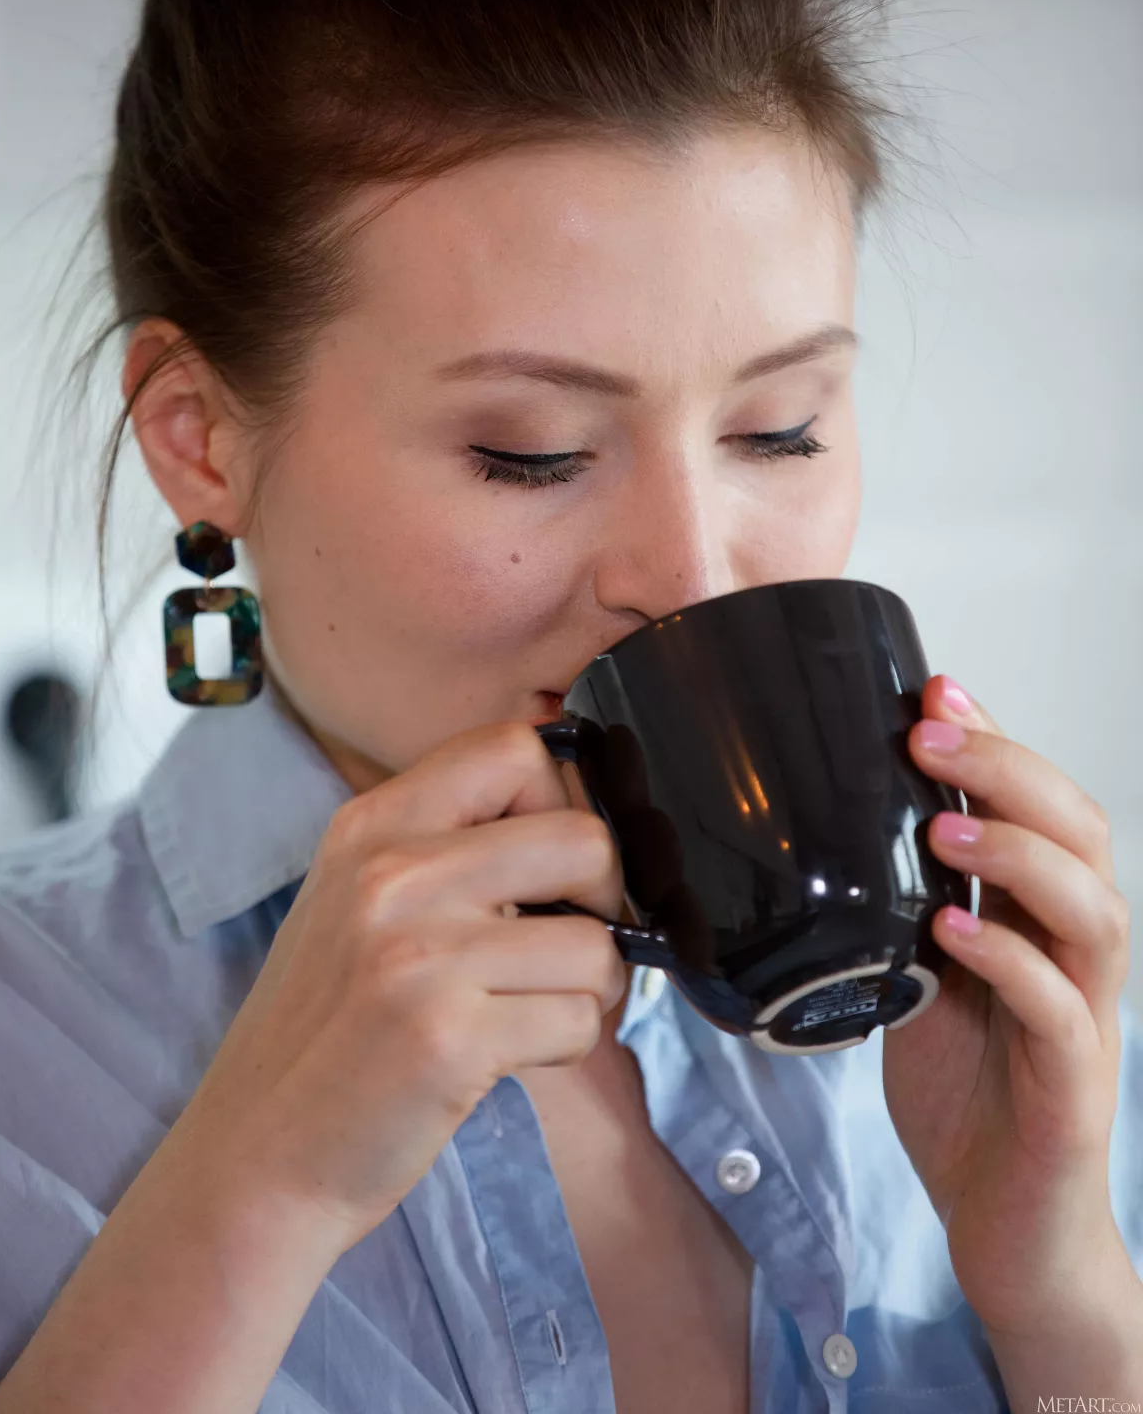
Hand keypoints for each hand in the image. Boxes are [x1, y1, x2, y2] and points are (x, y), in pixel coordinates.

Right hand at [175, 721, 627, 1248]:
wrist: (255, 1155)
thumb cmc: (324, 1029)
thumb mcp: (356, 897)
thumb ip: (444, 844)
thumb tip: (577, 823)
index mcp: (371, 825)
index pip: (515, 746)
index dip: (560, 801)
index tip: (547, 866)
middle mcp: (393, 874)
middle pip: (583, 838)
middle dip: (603, 899)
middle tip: (566, 945)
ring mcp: (421, 956)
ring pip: (597, 944)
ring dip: (591, 990)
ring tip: (533, 1012)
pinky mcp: (450, 1039)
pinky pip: (579, 1021)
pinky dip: (568, 1047)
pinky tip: (508, 1058)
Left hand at [882, 674, 1137, 1345]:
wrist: (1004, 1233)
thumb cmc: (967, 1104)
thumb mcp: (918, 984)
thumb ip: (901, 915)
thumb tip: (828, 836)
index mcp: (1037, 921)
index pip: (1041, 807)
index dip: (998, 742)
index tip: (938, 689)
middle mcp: (1074, 955)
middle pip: (1081, 833)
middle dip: (1008, 770)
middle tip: (933, 734)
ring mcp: (1085, 1017)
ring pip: (1093, 909)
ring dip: (1020, 853)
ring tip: (944, 824)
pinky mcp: (1077, 1087)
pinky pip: (1062, 1009)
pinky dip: (1010, 961)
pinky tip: (953, 932)